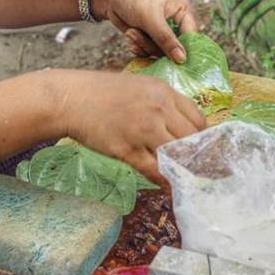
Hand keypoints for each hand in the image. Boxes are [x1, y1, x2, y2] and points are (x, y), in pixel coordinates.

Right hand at [51, 69, 206, 185]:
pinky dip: (164, 181)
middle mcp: (158, 110)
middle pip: (191, 138)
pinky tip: (169, 187)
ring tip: (188, 180)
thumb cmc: (105, 93)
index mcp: (164, 92)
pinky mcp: (127, 149)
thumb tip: (182, 125)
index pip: (197, 119)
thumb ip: (163, 103)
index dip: (201, 136)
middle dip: (196, 155)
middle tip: (199, 168)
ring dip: (183, 170)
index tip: (200, 148)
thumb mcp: (141, 86)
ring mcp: (143, 130)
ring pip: (175, 155)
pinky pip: (154, 170)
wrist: (72, 99)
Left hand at [91, 0, 197, 63]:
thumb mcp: (151, 18)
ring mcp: (163, 32)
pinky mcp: (151, 39)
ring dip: (144, 45)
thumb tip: (182, 59)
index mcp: (183, 11)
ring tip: (132, 32)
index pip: (192, 35)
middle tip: (141, 37)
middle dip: (156, 46)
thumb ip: (167, 40)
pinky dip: (139, 48)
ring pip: (161, 52)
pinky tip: (130, 36)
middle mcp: (176, 22)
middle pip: (176, 48)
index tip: (178, 62)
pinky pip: (150, 53)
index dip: (186, 49)